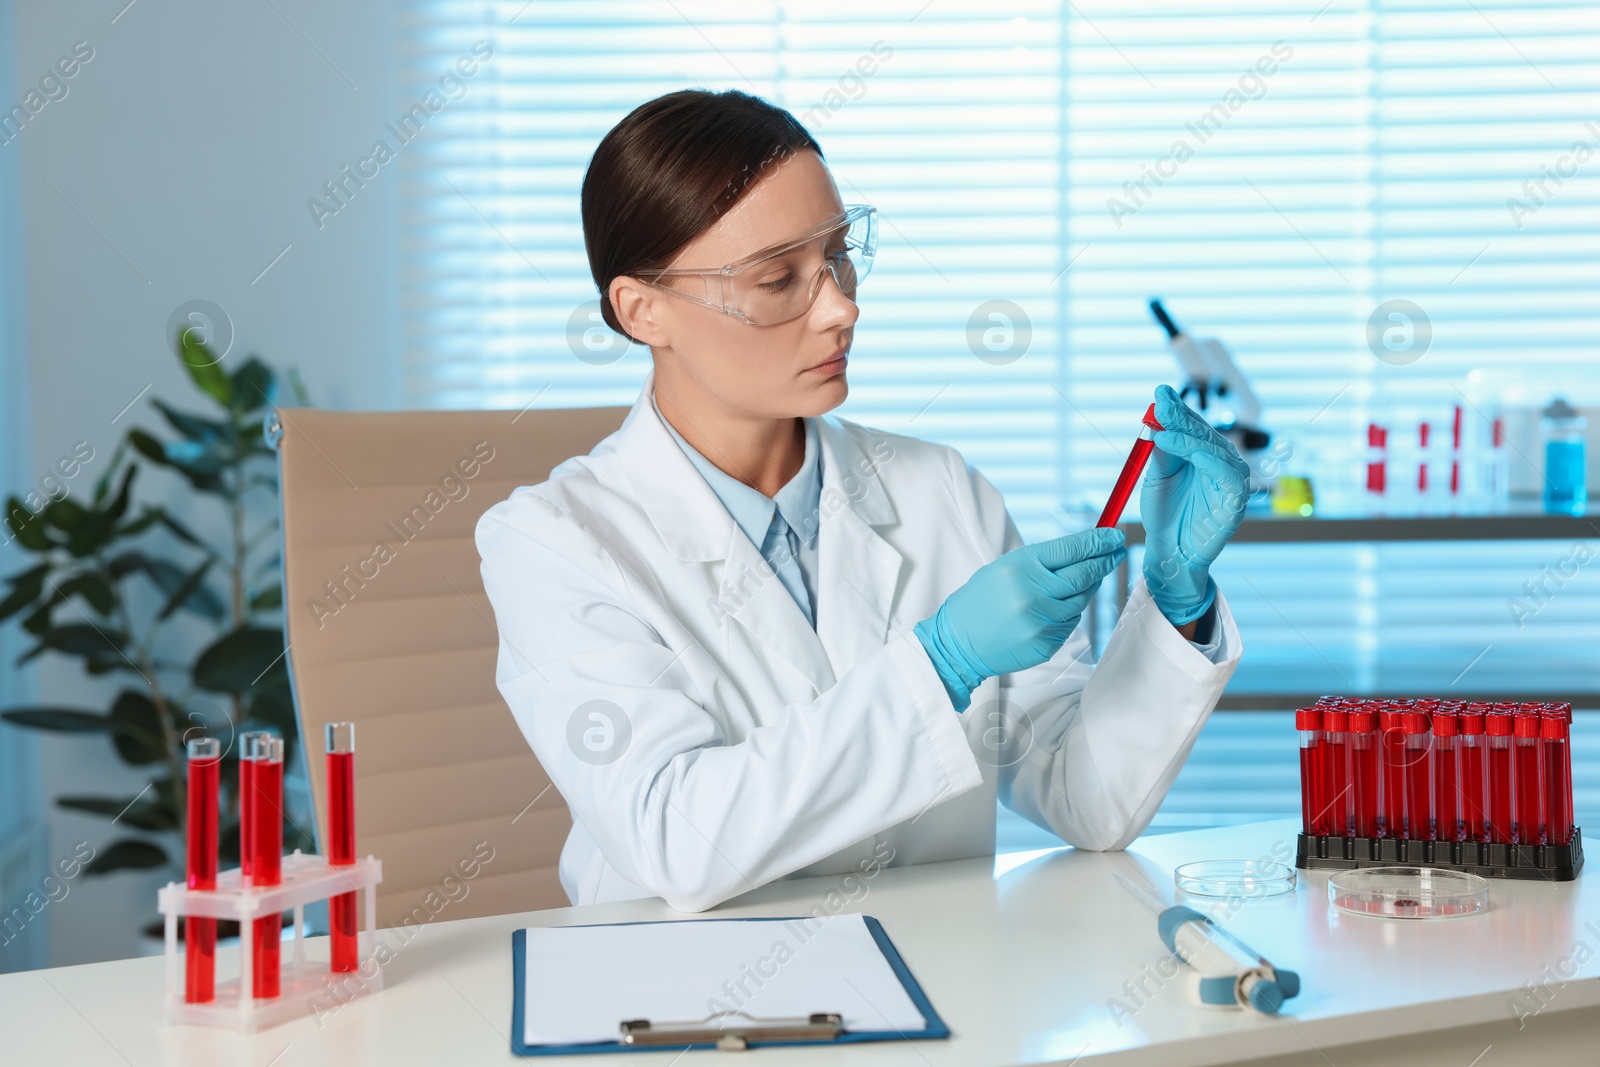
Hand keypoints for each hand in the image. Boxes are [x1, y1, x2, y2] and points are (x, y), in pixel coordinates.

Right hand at [914, 527, 1126, 710]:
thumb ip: (1043, 561)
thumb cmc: (982, 600)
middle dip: (1104, 561)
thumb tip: (1084, 551)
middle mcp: (1034, 592)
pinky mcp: (1046, 643)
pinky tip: (1054, 609)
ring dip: (1085, 588)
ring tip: (1079, 581)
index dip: (1097, 541)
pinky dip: (1068, 613)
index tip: (1113, 536)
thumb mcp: (1005, 568)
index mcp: (1021, 566)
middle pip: (1084, 573)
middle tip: (1116, 552)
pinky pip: (1070, 623)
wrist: (958, 642)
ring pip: (1081, 600)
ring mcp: (1042, 620)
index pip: (1071, 549)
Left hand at [1141, 383, 1251, 625]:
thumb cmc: (1164, 514)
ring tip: (1163, 433)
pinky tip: (1192, 453)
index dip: (1177, 409)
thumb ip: (1162, 452)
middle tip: (1161, 403)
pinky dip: (1211, 460)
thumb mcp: (1157, 478)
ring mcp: (1230, 479)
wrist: (1170, 551)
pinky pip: (1228, 474)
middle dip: (1182, 417)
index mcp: (1201, 454)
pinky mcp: (1236, 499)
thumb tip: (1159, 422)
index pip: (1191, 425)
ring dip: (1189, 438)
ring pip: (1215, 449)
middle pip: (1203, 432)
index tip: (1160, 393)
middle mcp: (1220, 462)